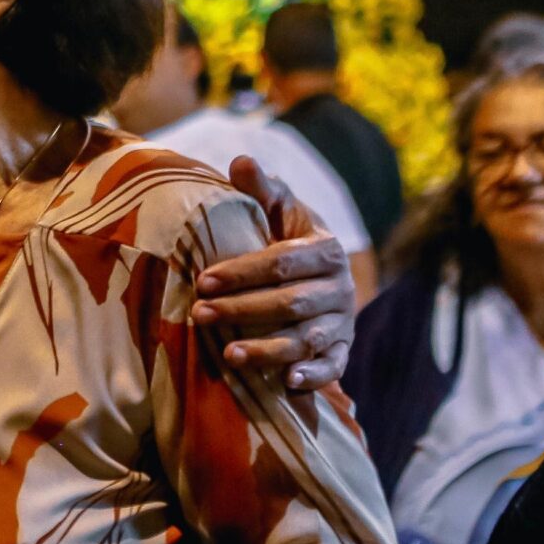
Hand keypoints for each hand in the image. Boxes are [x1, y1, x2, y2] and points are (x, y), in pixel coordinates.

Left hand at [193, 157, 356, 389]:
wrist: (322, 276)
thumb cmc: (288, 238)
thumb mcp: (279, 211)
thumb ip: (262, 190)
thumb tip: (241, 160)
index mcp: (326, 251)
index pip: (282, 262)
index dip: (243, 272)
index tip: (203, 280)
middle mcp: (340, 289)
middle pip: (291, 303)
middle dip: (243, 309)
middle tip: (199, 314)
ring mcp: (343, 323)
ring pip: (307, 339)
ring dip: (269, 349)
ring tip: (229, 355)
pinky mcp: (342, 352)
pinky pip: (332, 368)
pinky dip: (313, 377)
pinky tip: (286, 383)